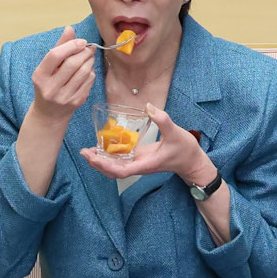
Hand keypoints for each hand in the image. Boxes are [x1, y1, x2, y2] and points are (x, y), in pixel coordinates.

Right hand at [27, 36, 97, 126]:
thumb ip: (59, 47)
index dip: (70, 45)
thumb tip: (70, 28)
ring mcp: (64, 97)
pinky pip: (89, 81)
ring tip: (89, 56)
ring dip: (90, 60)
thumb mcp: (48, 67)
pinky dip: (91, 72)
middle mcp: (50, 88)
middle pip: (72, 63)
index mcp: (40, 76)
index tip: (81, 41)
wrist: (49, 114)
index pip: (54, 56)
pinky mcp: (76, 102)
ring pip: (84, 72)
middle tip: (88, 47)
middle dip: (84, 52)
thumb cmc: (48, 84)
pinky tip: (88, 69)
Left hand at [79, 102, 207, 183]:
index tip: (94, 158)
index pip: (121, 171)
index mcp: (145, 164)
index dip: (106, 166)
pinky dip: (109, 157)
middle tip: (84, 152)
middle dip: (97, 164)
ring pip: (115, 168)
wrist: (192, 161)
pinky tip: (101, 148)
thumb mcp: (175, 132)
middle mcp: (139, 166)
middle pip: (113, 171)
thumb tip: (148, 106)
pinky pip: (120, 161)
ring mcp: (138, 163)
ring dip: (100, 161)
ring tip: (87, 151)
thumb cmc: (185, 150)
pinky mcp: (139, 159)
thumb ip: (162, 119)